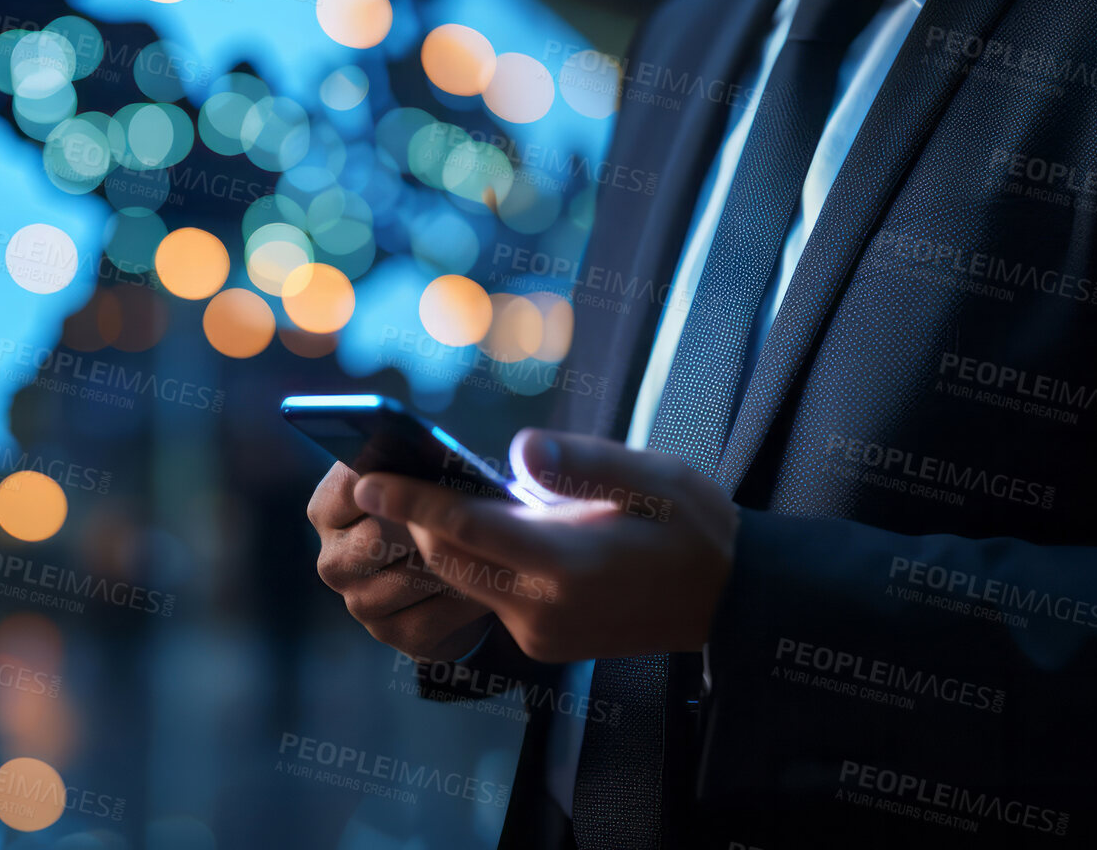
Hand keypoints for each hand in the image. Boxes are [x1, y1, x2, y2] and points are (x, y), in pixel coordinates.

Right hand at [307, 462, 493, 660]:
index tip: (434, 477)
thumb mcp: (427, 481)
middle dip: (427, 528)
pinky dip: (463, 601)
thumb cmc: (439, 514)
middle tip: (471, 517)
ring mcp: (356, 600)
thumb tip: (433, 452)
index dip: (395, 483)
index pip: (351, 488)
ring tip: (488, 550)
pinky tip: (486, 588)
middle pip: (377, 538)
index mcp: (330, 509)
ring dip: (454, 565)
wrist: (455, 580)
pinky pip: (429, 617)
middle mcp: (333, 558)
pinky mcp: (388, 633)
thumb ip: (419, 466)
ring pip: (408, 579)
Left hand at [354, 431, 738, 663]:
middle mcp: (544, 609)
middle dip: (414, 520)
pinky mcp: (544, 644)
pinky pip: (490, 598)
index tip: (367, 478)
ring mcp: (541, 634)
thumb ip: (580, 463)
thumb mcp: (651, 476)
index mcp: (568, 565)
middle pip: (451, 560)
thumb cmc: (693, 528)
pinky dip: (477, 563)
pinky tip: (487, 530)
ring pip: (466, 581)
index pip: (465, 529)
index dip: (411, 502)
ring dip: (444, 542)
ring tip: (429, 496)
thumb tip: (519, 451)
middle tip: (384, 476)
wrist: (730, 601)